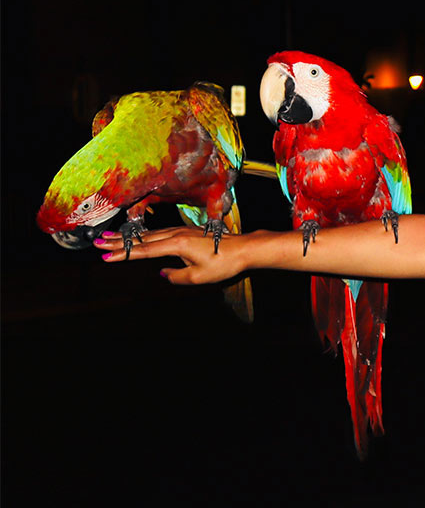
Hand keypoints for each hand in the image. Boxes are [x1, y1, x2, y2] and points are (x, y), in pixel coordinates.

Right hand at [97, 226, 259, 284]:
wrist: (244, 248)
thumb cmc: (224, 263)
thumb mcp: (199, 277)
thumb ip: (176, 276)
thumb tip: (163, 272)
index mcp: (176, 244)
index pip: (144, 251)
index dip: (124, 254)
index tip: (105, 257)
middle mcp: (176, 234)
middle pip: (143, 239)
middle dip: (119, 242)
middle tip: (98, 243)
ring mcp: (181, 231)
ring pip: (150, 234)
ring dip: (130, 237)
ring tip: (111, 238)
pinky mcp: (187, 231)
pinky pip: (161, 233)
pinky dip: (146, 236)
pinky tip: (140, 238)